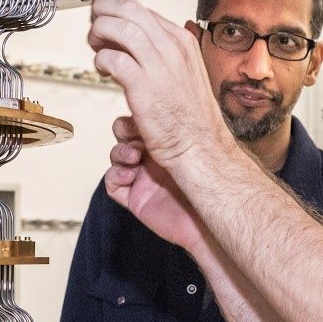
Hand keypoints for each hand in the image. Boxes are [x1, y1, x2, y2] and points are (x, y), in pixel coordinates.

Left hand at [87, 0, 235, 171]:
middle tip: (94, 26)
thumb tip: (133, 41)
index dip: (118, 12)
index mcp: (182, 42)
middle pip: (129, 9)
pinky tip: (104, 70)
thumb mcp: (183, 73)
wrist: (200, 146)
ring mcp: (159, 66)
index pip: (142, 10)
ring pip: (120, 27)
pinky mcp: (144, 87)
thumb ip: (161, 54)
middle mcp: (172, 48)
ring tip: (95, 45)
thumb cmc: (189, 117)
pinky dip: (101, 60)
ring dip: (100, 32)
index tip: (107, 23)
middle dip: (104, 12)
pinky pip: (114, 58)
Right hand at [106, 115, 205, 250]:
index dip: (137, 116)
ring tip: (133, 157)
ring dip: (120, 153)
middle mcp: (155, 158)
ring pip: (117, 157)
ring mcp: (144, 177)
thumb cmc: (209, 185)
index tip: (140, 114)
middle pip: (125, 136)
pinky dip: (115, 176)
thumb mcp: (193, 147)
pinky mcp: (136, 198)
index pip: (144, 122)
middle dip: (124, 132)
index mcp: (170, 142)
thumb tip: (166, 101)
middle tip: (135, 135)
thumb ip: (177, 128)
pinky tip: (129, 175)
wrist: (208, 221)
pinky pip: (113, 184)